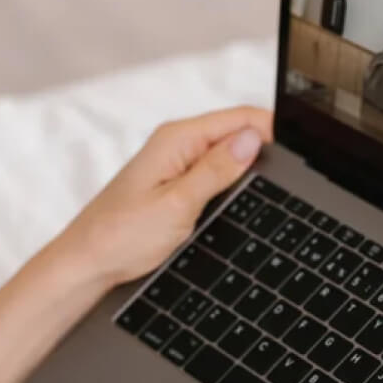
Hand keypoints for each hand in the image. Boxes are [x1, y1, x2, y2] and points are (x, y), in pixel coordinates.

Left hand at [53, 106, 272, 289]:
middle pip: (236, 133)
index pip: (240, 117)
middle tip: (284, 180)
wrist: (86, 265)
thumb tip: (252, 140)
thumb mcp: (178, 205)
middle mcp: (175, 144)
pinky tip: (237, 201)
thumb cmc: (120, 236)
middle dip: (262, 150)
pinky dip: (229, 183)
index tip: (296, 154)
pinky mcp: (173, 184)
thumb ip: (216, 171)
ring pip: (226, 155)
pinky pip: (211, 173)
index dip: (272, 131)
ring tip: (265, 191)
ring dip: (246, 169)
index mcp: (177, 139)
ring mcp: (174, 164)